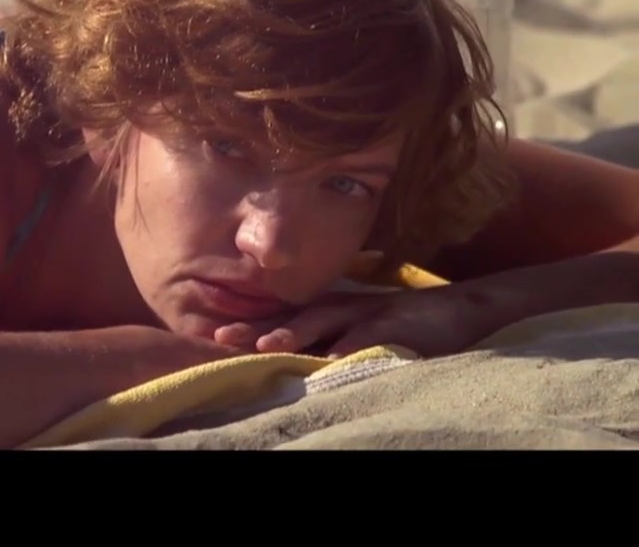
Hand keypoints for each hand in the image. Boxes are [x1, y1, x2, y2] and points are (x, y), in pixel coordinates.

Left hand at [212, 287, 487, 358]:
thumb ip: (325, 344)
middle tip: (220, 336)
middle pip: (291, 317)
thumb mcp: (357, 335)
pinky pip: (371, 336)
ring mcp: (370, 315)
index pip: (280, 318)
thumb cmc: (402, 328)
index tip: (210, 334)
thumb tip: (283, 363)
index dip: (247, 325)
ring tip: (265, 345)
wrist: (462, 311)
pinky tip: (334, 359)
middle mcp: (343, 309)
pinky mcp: (398, 325)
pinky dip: (352, 347)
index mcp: (330, 313)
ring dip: (294, 332)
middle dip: (255, 326)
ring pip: (325, 322)